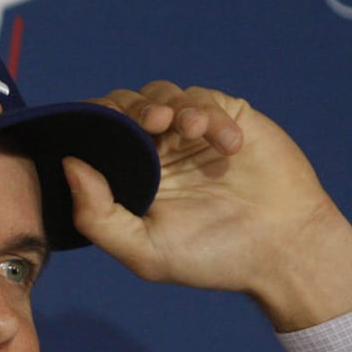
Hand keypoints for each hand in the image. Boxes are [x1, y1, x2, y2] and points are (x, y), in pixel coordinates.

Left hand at [62, 82, 351, 329]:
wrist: (283, 251)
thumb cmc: (212, 257)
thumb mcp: (143, 250)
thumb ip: (97, 215)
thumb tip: (68, 163)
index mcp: (133, 177)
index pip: (98, 136)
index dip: (92, 123)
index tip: (98, 127)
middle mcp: (158, 151)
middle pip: (125, 105)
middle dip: (129, 108)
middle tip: (151, 122)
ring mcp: (192, 134)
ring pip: (162, 93)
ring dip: (168, 104)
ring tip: (187, 128)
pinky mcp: (228, 118)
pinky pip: (205, 99)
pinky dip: (211, 115)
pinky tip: (228, 145)